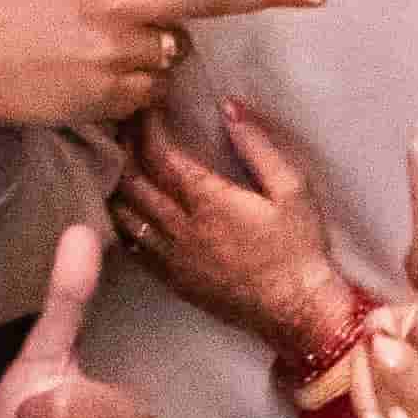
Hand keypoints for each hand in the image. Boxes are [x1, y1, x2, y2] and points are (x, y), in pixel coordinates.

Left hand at [106, 103, 355, 368]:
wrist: (297, 311)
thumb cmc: (300, 247)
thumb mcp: (293, 188)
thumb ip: (258, 146)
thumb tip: (229, 107)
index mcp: (208, 201)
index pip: (159, 155)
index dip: (147, 127)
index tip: (147, 106)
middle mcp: (180, 228)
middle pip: (132, 180)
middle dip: (125, 147)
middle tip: (126, 125)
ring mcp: (171, 257)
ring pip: (123, 213)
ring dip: (117, 182)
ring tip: (121, 159)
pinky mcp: (171, 280)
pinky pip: (132, 245)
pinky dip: (121, 219)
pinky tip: (125, 205)